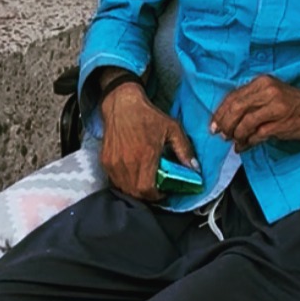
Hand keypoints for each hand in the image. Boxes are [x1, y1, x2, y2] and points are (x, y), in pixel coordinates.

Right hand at [100, 82, 196, 201]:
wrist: (122, 104)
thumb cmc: (148, 116)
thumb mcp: (172, 129)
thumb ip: (184, 150)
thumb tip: (194, 167)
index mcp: (144, 156)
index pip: (147, 189)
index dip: (157, 196)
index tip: (165, 192)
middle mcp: (126, 162)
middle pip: (135, 192)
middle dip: (148, 195)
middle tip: (158, 189)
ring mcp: (113, 162)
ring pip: (124, 188)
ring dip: (136, 190)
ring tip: (147, 183)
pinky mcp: (105, 160)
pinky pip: (115, 180)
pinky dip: (125, 183)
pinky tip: (135, 176)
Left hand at [210, 76, 299, 151]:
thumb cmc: (296, 103)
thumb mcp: (272, 95)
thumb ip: (252, 102)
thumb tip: (228, 120)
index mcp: (262, 82)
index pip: (232, 97)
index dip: (220, 113)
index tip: (214, 125)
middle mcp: (267, 91)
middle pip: (235, 109)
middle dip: (224, 125)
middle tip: (221, 136)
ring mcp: (275, 107)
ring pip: (244, 123)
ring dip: (236, 136)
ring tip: (235, 142)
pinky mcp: (282, 123)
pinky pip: (257, 135)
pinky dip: (248, 143)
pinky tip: (245, 147)